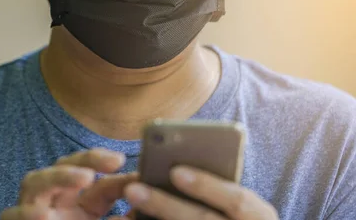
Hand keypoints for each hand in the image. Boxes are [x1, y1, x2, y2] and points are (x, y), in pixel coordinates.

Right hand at [0, 148, 136, 219]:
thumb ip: (123, 216)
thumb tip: (143, 190)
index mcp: (72, 199)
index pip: (88, 172)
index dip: (107, 164)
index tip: (129, 162)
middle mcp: (50, 199)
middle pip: (62, 166)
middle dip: (86, 159)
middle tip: (113, 160)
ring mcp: (29, 210)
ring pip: (35, 182)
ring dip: (59, 177)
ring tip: (84, 177)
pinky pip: (13, 214)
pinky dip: (26, 214)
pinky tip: (44, 215)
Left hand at [124, 166, 278, 219]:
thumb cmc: (234, 219)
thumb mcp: (240, 208)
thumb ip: (217, 190)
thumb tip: (171, 170)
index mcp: (260, 218)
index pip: (237, 201)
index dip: (206, 186)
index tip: (175, 171)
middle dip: (165, 205)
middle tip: (132, 188)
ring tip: (125, 213)